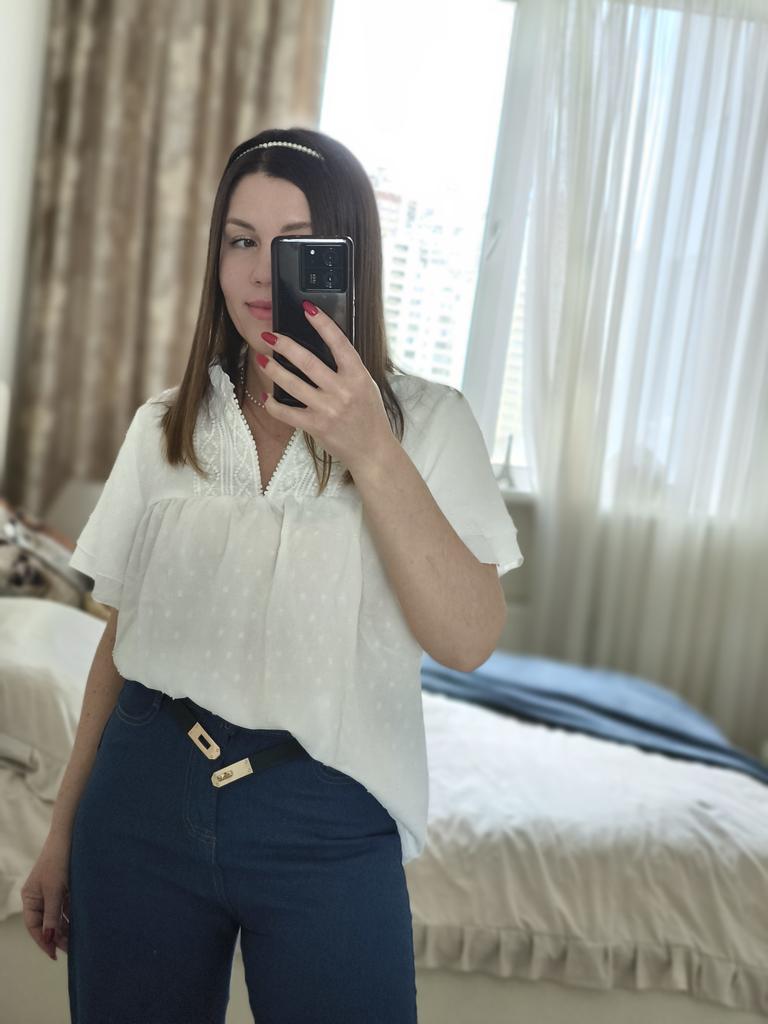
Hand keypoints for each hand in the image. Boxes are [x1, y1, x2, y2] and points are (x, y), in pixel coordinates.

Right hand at [21, 832, 71, 960]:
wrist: (71, 835)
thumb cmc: (59, 860)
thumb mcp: (55, 890)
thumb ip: (52, 914)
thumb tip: (49, 938)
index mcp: (30, 897)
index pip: (34, 926)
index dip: (43, 941)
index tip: (54, 954)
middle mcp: (39, 896)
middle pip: (46, 923)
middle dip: (57, 936)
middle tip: (71, 950)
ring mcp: (52, 892)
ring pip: (58, 916)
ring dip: (66, 928)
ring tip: (78, 941)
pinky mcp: (65, 887)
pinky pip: (66, 907)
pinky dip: (72, 916)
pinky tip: (81, 926)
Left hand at [251, 300, 395, 477]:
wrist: (372, 450)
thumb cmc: (370, 416)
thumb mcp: (366, 386)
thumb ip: (348, 369)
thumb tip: (325, 347)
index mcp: (358, 376)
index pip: (339, 343)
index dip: (322, 324)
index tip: (307, 308)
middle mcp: (342, 391)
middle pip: (307, 361)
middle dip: (285, 345)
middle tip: (269, 334)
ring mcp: (327, 409)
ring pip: (292, 384)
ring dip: (273, 370)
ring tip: (261, 359)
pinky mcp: (315, 426)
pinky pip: (287, 413)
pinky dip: (273, 404)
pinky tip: (266, 396)